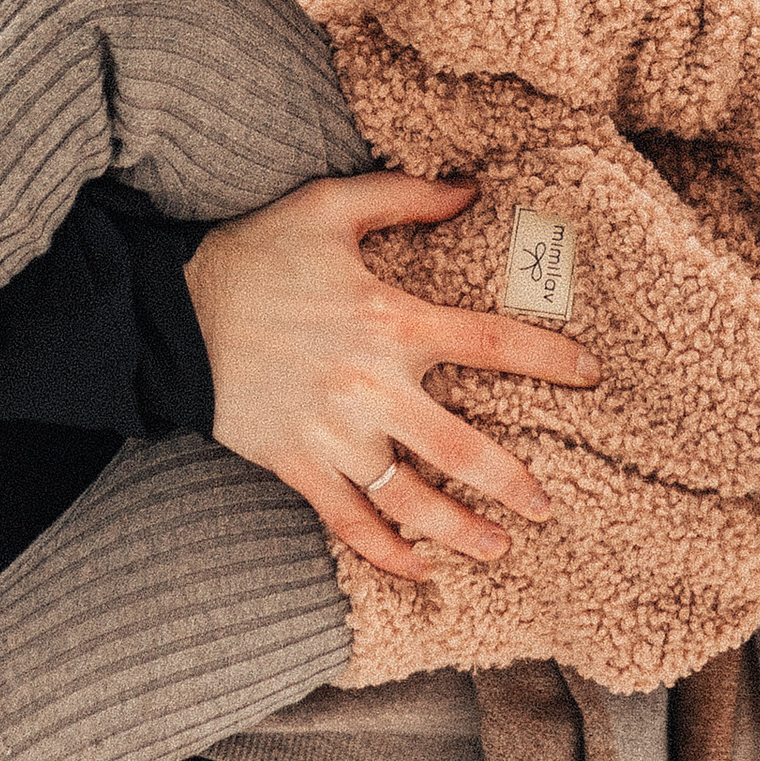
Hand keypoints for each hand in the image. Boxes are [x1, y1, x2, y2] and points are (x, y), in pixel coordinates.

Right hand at [186, 173, 600, 582]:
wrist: (170, 312)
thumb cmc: (254, 253)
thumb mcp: (330, 208)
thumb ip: (406, 197)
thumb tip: (472, 191)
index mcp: (392, 321)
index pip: (491, 342)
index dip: (547, 358)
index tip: (590, 374)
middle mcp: (371, 387)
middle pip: (461, 449)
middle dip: (511, 484)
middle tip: (545, 507)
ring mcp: (333, 434)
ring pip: (409, 499)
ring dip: (459, 531)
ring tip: (499, 550)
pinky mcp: (295, 463)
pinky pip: (348, 522)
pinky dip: (384, 552)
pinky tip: (419, 569)